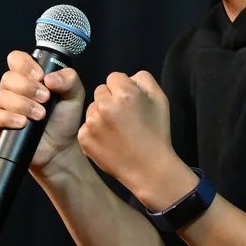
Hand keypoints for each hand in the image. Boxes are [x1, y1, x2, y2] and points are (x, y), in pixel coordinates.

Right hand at [0, 50, 84, 172]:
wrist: (60, 148)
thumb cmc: (64, 119)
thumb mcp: (74, 95)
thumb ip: (68, 79)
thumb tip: (49, 78)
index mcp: (29, 77)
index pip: (16, 59)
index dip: (25, 65)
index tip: (40, 77)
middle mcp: (14, 89)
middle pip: (8, 78)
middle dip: (28, 88)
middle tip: (45, 99)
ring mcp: (4, 106)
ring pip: (2, 97)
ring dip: (23, 105)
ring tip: (40, 115)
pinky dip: (9, 118)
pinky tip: (22, 123)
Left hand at [77, 70, 192, 204]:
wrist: (148, 168)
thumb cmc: (157, 133)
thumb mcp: (161, 99)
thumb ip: (144, 79)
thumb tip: (128, 77)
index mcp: (125, 93)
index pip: (114, 77)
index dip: (123, 89)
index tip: (130, 103)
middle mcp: (105, 105)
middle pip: (100, 91)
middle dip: (110, 100)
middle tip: (124, 117)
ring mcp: (92, 123)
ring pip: (92, 108)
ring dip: (101, 114)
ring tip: (117, 130)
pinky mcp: (84, 138)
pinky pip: (87, 125)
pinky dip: (95, 131)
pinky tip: (109, 141)